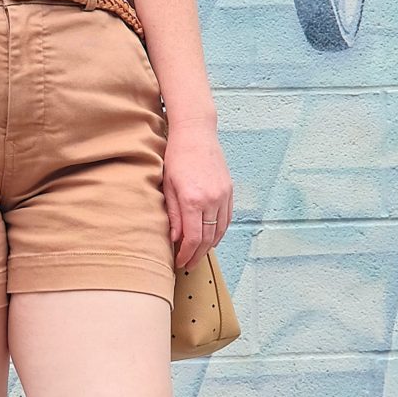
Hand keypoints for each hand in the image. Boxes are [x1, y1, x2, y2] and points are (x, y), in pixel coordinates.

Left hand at [163, 119, 233, 271]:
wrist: (196, 132)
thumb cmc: (177, 155)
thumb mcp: (168, 185)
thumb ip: (173, 215)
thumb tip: (176, 239)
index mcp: (193, 199)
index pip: (193, 238)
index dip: (186, 254)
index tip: (180, 262)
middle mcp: (212, 199)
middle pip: (208, 239)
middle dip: (198, 255)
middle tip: (188, 264)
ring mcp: (223, 195)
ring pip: (220, 231)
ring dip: (210, 246)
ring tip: (198, 254)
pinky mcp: (229, 190)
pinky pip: (227, 219)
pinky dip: (219, 232)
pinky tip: (211, 238)